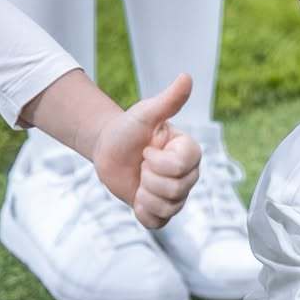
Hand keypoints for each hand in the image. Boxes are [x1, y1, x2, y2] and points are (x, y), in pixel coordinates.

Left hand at [91, 75, 201, 230]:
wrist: (109, 148)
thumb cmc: (128, 128)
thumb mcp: (146, 113)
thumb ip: (169, 100)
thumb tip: (186, 77)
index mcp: (190, 152)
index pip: (182, 167)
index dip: (158, 162)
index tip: (147, 149)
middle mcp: (189, 174)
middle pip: (176, 190)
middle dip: (149, 178)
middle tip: (141, 164)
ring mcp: (176, 194)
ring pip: (169, 208)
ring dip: (145, 195)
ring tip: (139, 181)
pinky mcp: (161, 210)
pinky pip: (159, 223)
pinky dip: (144, 213)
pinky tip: (137, 198)